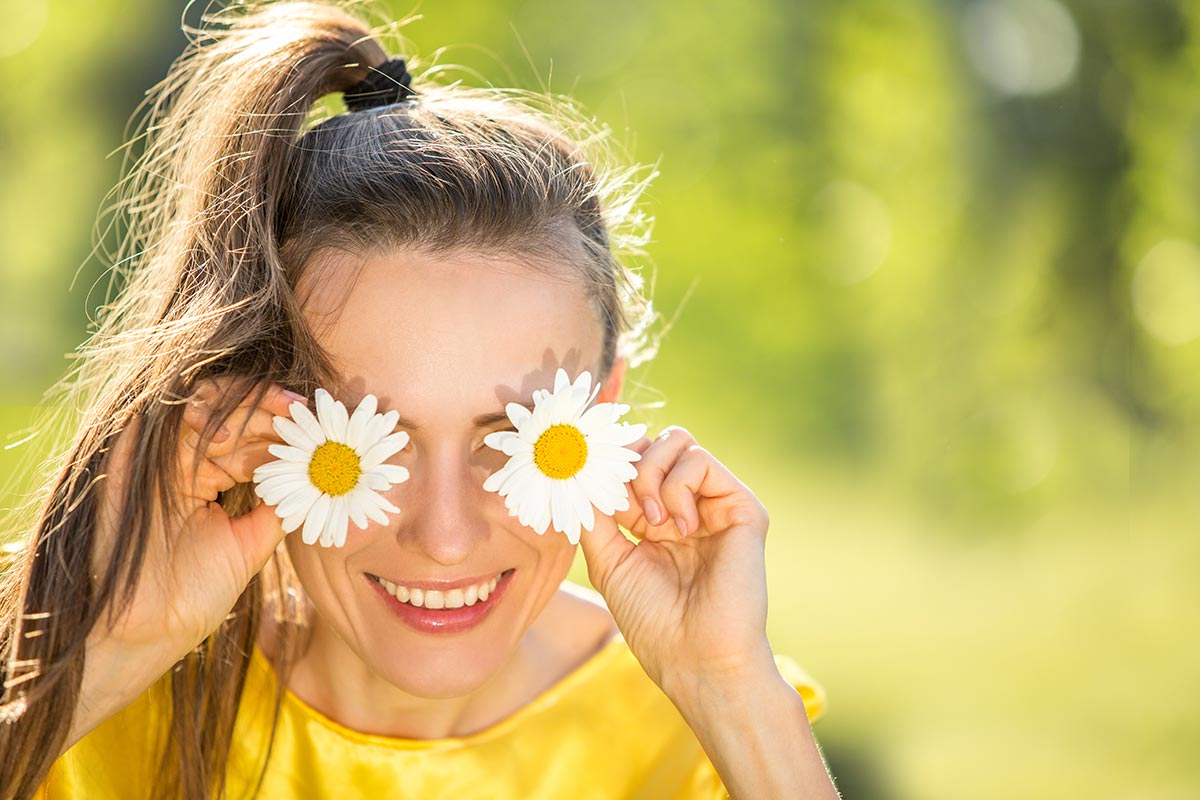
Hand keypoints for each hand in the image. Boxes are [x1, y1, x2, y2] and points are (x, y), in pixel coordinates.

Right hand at [90, 378, 297, 660]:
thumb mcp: (252, 544)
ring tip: (271, 423)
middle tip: (300, 412)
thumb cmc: (196, 594)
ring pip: (198, 407)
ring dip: (239, 407)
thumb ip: (280, 506)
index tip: (316, 423)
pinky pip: (155, 420)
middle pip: (227, 413)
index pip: (248, 434)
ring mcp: (156, 462)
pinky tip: (223, 435)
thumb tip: (317, 474)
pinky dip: (191, 417)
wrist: (146, 631)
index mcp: (210, 478)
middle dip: (267, 408)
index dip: (281, 425)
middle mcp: (184, 465)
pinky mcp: (125, 464)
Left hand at [577, 426, 775, 696]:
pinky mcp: (742, 507)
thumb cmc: (654, 622)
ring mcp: (716, 506)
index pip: (632, 466)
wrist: (698, 659)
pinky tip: (680, 525)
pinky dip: (677, 485)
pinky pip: (701, 460)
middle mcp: (688, 508)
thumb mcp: (608, 562)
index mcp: (656, 521)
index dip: (608, 466)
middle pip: (655, 443)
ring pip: (679, 441)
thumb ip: (595, 514)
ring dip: (651, 472)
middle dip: (628, 463)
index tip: (586, 478)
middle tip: (621, 502)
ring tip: (652, 521)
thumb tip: (578, 471)